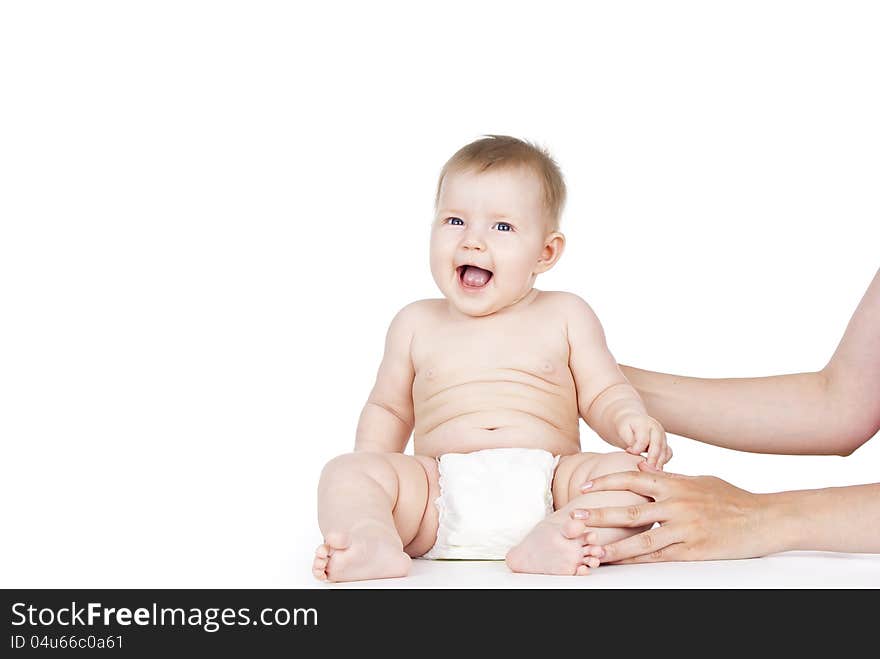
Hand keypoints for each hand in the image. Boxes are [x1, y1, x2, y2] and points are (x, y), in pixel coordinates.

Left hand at [570, 462, 771, 562]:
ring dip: (612, 545)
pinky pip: (659, 556)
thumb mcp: (699, 481)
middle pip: (629, 510)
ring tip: (590, 549)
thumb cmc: (731, 498)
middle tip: (575, 520)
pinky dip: (637, 560)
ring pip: (640, 538)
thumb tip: (642, 469)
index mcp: (675, 484)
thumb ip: (670, 478)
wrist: (764, 519)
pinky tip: (621, 563)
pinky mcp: (693, 550)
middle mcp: (676, 504)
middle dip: (599, 516)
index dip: (607, 483)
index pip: (632, 479)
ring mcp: (684, 528)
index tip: (586, 487)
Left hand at [615, 413, 670, 468]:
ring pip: (665, 451)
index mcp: (645, 424)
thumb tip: (636, 452)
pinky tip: (655, 468)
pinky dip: (663, 461)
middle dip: (652, 459)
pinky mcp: (665, 443)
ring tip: (650, 471)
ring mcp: (663, 436)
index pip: (643, 439)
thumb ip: (629, 439)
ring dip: (659, 463)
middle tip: (645, 469)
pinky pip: (668, 454)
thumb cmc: (626, 426)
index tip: (628, 452)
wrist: (632, 421)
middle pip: (657, 446)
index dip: (636, 449)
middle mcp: (657, 429)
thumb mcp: (623, 429)